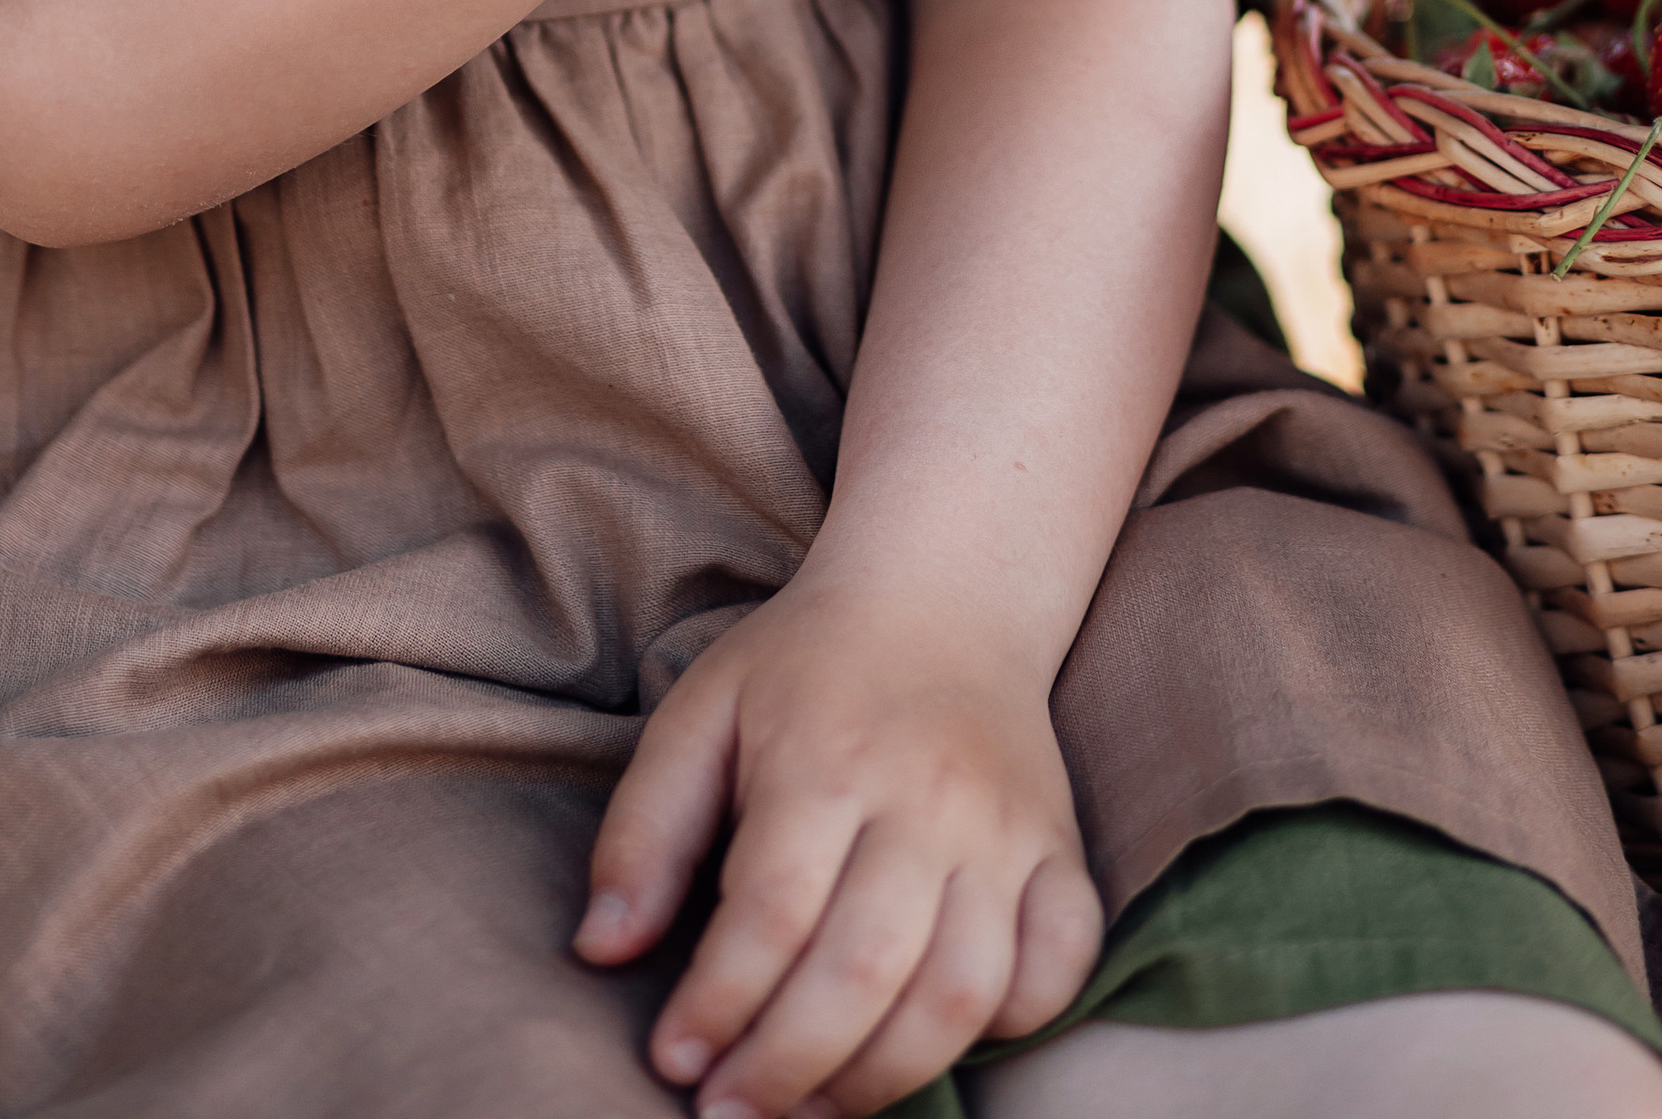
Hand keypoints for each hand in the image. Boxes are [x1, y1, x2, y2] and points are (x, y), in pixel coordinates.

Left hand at [574, 584, 1102, 1115]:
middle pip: (862, 971)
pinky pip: (1058, 969)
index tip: (673, 1063)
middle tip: (730, 1113)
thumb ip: (644, 830)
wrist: (942, 594)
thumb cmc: (803, 666)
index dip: (717, 1005)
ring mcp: (1005, 829)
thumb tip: (599, 951)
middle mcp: (926, 797)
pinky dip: (1010, 1025)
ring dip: (882, 1077)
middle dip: (787, 1069)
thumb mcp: (701, 713)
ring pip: (961, 994)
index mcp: (825, 755)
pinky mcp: (1062, 852)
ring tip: (812, 1105)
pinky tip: (933, 1037)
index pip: (770, 913)